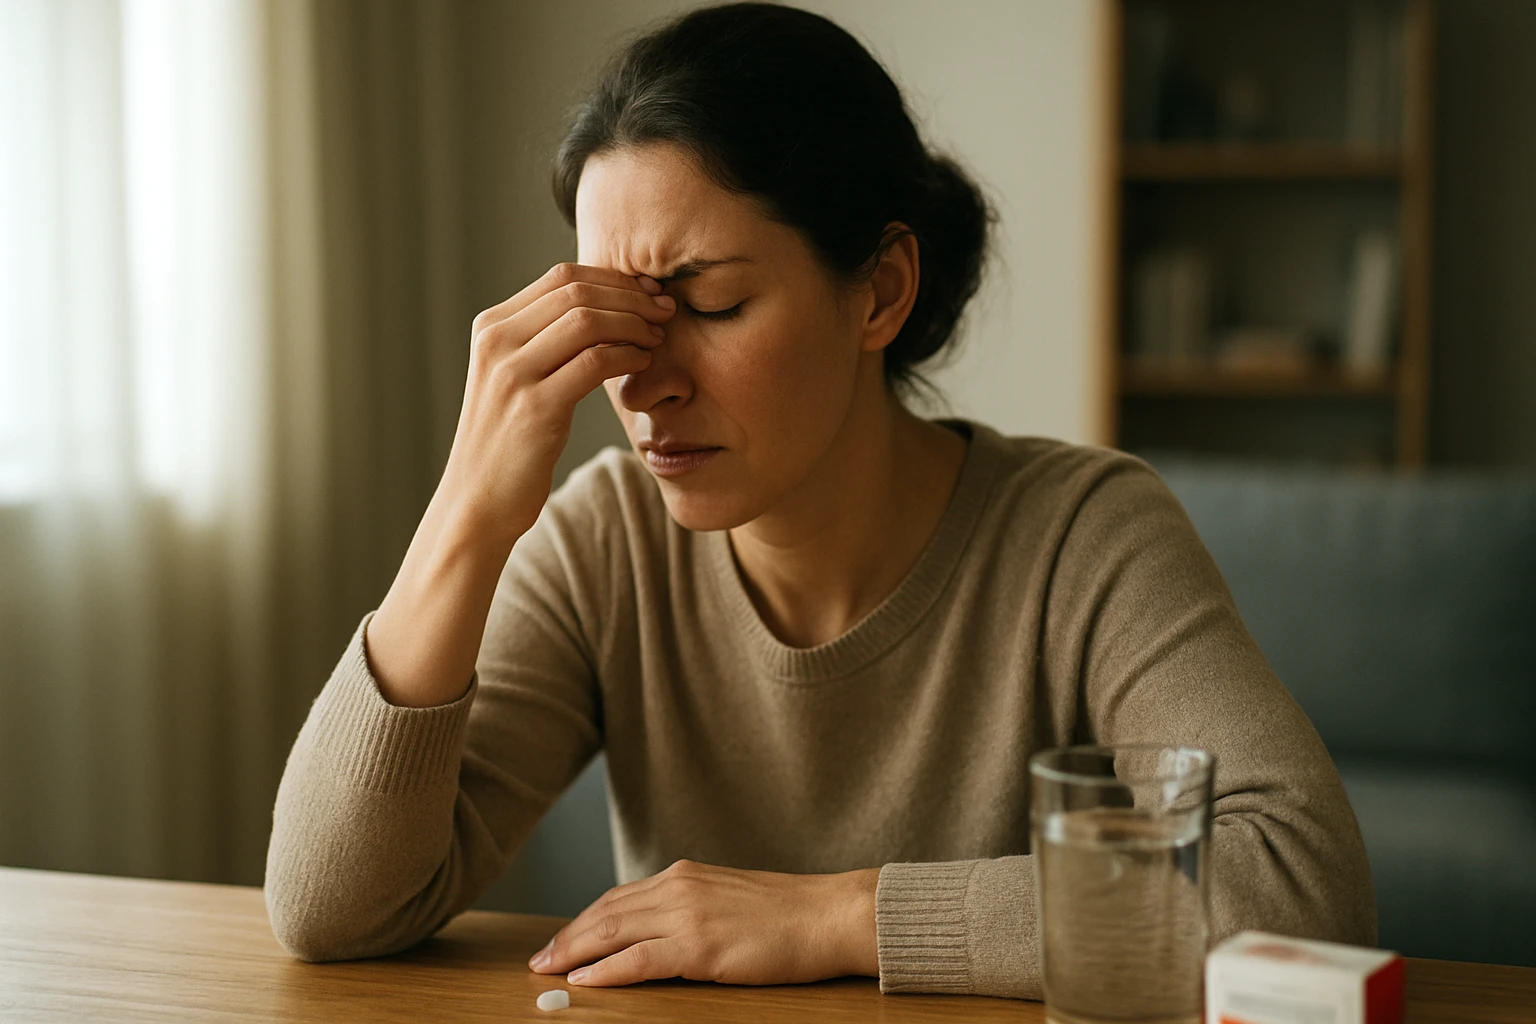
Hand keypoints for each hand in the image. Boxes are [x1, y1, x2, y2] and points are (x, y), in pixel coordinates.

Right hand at [442, 262, 676, 544]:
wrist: (479, 501)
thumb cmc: (509, 442)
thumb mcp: (518, 379)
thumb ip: (545, 341)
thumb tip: (604, 307)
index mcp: (491, 327)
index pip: (561, 277)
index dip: (613, 279)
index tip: (648, 291)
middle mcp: (496, 341)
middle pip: (577, 292)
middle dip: (631, 296)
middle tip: (665, 310)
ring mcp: (513, 373)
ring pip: (588, 320)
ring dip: (634, 323)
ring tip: (658, 337)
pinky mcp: (536, 407)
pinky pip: (595, 362)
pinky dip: (629, 356)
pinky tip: (643, 363)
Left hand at [528, 860, 880, 986]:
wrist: (828, 914)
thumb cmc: (788, 913)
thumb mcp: (728, 898)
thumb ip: (691, 907)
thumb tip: (659, 931)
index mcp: (685, 875)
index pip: (619, 897)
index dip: (583, 920)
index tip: (560, 940)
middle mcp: (679, 886)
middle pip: (606, 912)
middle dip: (568, 938)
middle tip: (539, 961)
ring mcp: (688, 914)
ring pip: (613, 932)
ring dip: (575, 952)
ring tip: (548, 971)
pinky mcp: (700, 945)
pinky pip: (639, 959)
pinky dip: (607, 970)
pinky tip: (585, 980)